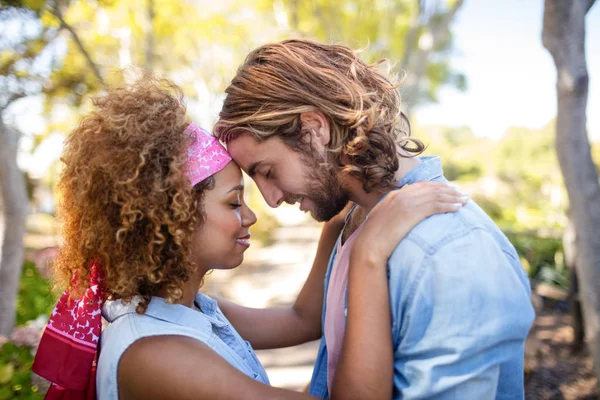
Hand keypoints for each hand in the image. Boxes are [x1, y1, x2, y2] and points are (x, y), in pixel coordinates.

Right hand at [352, 181, 468, 265]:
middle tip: (460, 194)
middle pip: (430, 188)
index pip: (420, 186)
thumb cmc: (373, 239)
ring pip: (436, 195)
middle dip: (448, 190)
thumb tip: (399, 218)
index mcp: (394, 195)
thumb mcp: (381, 221)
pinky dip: (449, 205)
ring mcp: (407, 202)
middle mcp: (401, 195)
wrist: (369, 246)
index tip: (447, 190)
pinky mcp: (413, 212)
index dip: (436, 187)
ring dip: (452, 197)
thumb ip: (391, 214)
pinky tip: (458, 208)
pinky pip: (436, 205)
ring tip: (464, 200)